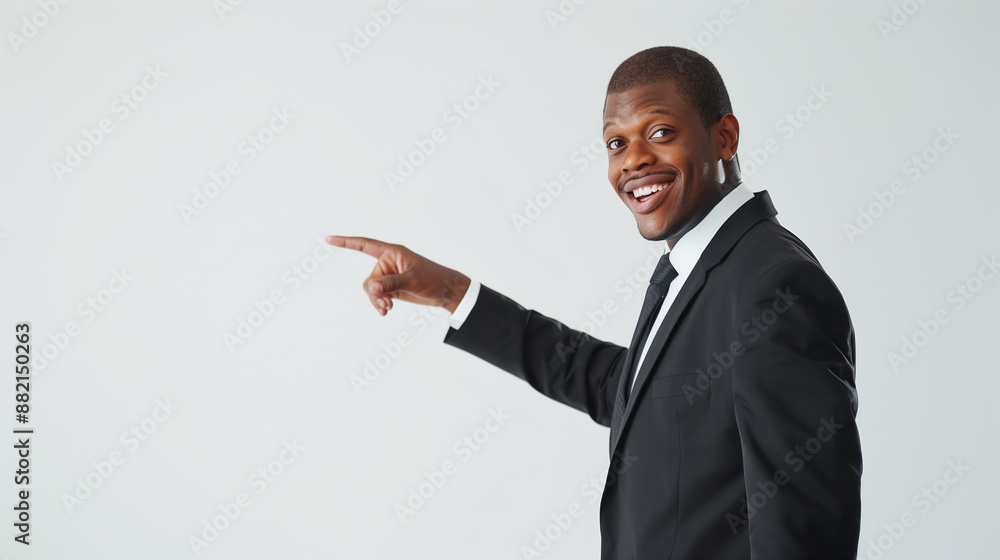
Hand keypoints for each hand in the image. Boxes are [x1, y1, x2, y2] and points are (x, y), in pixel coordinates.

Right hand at [326, 236, 469, 316]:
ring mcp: (388, 276)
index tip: (329, 239)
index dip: (346, 242)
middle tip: (387, 303)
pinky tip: (386, 310)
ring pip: (371, 290)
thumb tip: (370, 288)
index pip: (364, 245)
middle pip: (369, 278)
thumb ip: (390, 283)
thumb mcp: (413, 280)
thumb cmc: (434, 278)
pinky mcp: (391, 288)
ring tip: (388, 308)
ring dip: (377, 300)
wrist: (446, 292)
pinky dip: (379, 303)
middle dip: (374, 293)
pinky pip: (377, 296)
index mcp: (391, 252)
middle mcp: (387, 263)